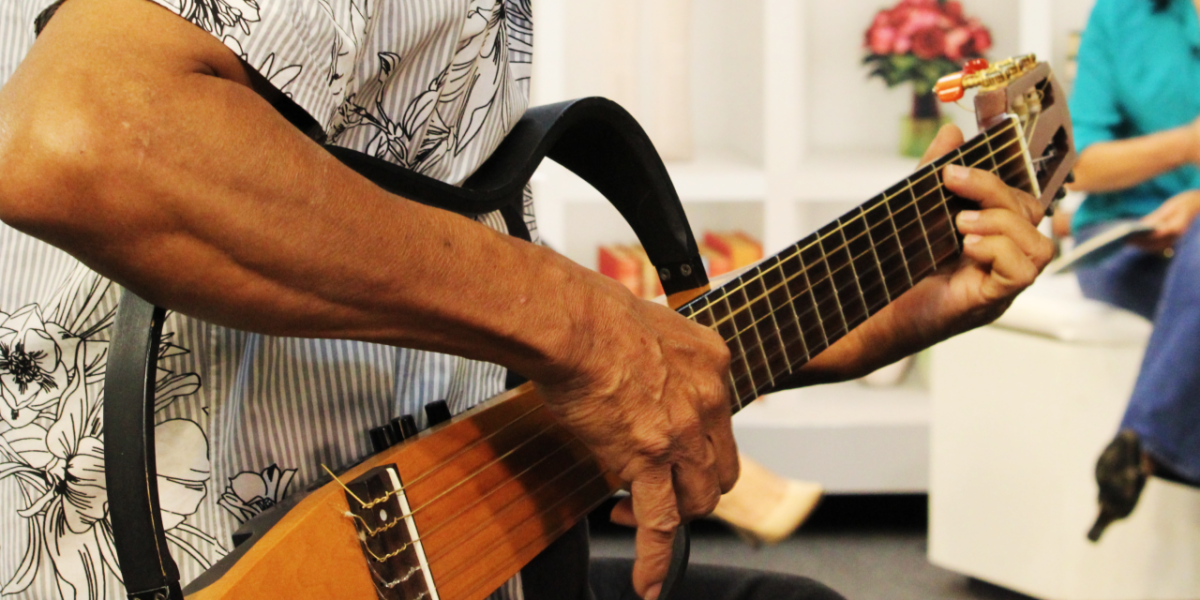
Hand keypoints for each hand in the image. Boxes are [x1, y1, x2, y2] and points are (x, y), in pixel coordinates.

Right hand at [535, 279, 737, 599]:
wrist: (571, 321)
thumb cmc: (593, 312)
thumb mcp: (652, 323)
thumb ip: (660, 356)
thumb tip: (641, 369)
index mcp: (713, 364)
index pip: (720, 422)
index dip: (696, 445)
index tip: (669, 450)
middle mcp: (708, 401)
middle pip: (719, 468)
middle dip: (692, 486)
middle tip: (656, 488)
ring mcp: (681, 435)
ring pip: (697, 499)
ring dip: (674, 515)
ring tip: (634, 514)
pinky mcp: (647, 460)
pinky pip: (659, 524)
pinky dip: (655, 560)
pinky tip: (649, 585)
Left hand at [797, 124, 1054, 380]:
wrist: (862, 317)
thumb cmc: (889, 269)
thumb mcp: (913, 212)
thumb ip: (932, 172)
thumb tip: (953, 131)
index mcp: (989, 237)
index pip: (1020, 200)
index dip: (998, 179)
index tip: (952, 169)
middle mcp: (1001, 261)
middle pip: (1033, 216)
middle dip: (996, 192)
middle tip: (952, 182)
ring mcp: (999, 286)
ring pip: (1039, 247)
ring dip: (1003, 224)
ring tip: (961, 224)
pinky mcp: (988, 304)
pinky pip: (1024, 272)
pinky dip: (1001, 251)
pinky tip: (968, 246)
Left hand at [1131, 189, 1199, 252]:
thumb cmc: (1188, 201)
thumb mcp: (1171, 206)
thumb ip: (1157, 217)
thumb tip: (1142, 225)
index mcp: (1176, 227)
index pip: (1154, 236)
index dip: (1140, 238)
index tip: (1127, 236)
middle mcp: (1177, 237)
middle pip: (1154, 245)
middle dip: (1138, 244)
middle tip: (1123, 240)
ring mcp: (1178, 239)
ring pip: (1157, 247)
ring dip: (1142, 245)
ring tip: (1127, 240)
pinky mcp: (1177, 238)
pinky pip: (1161, 244)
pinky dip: (1149, 243)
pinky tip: (1138, 239)